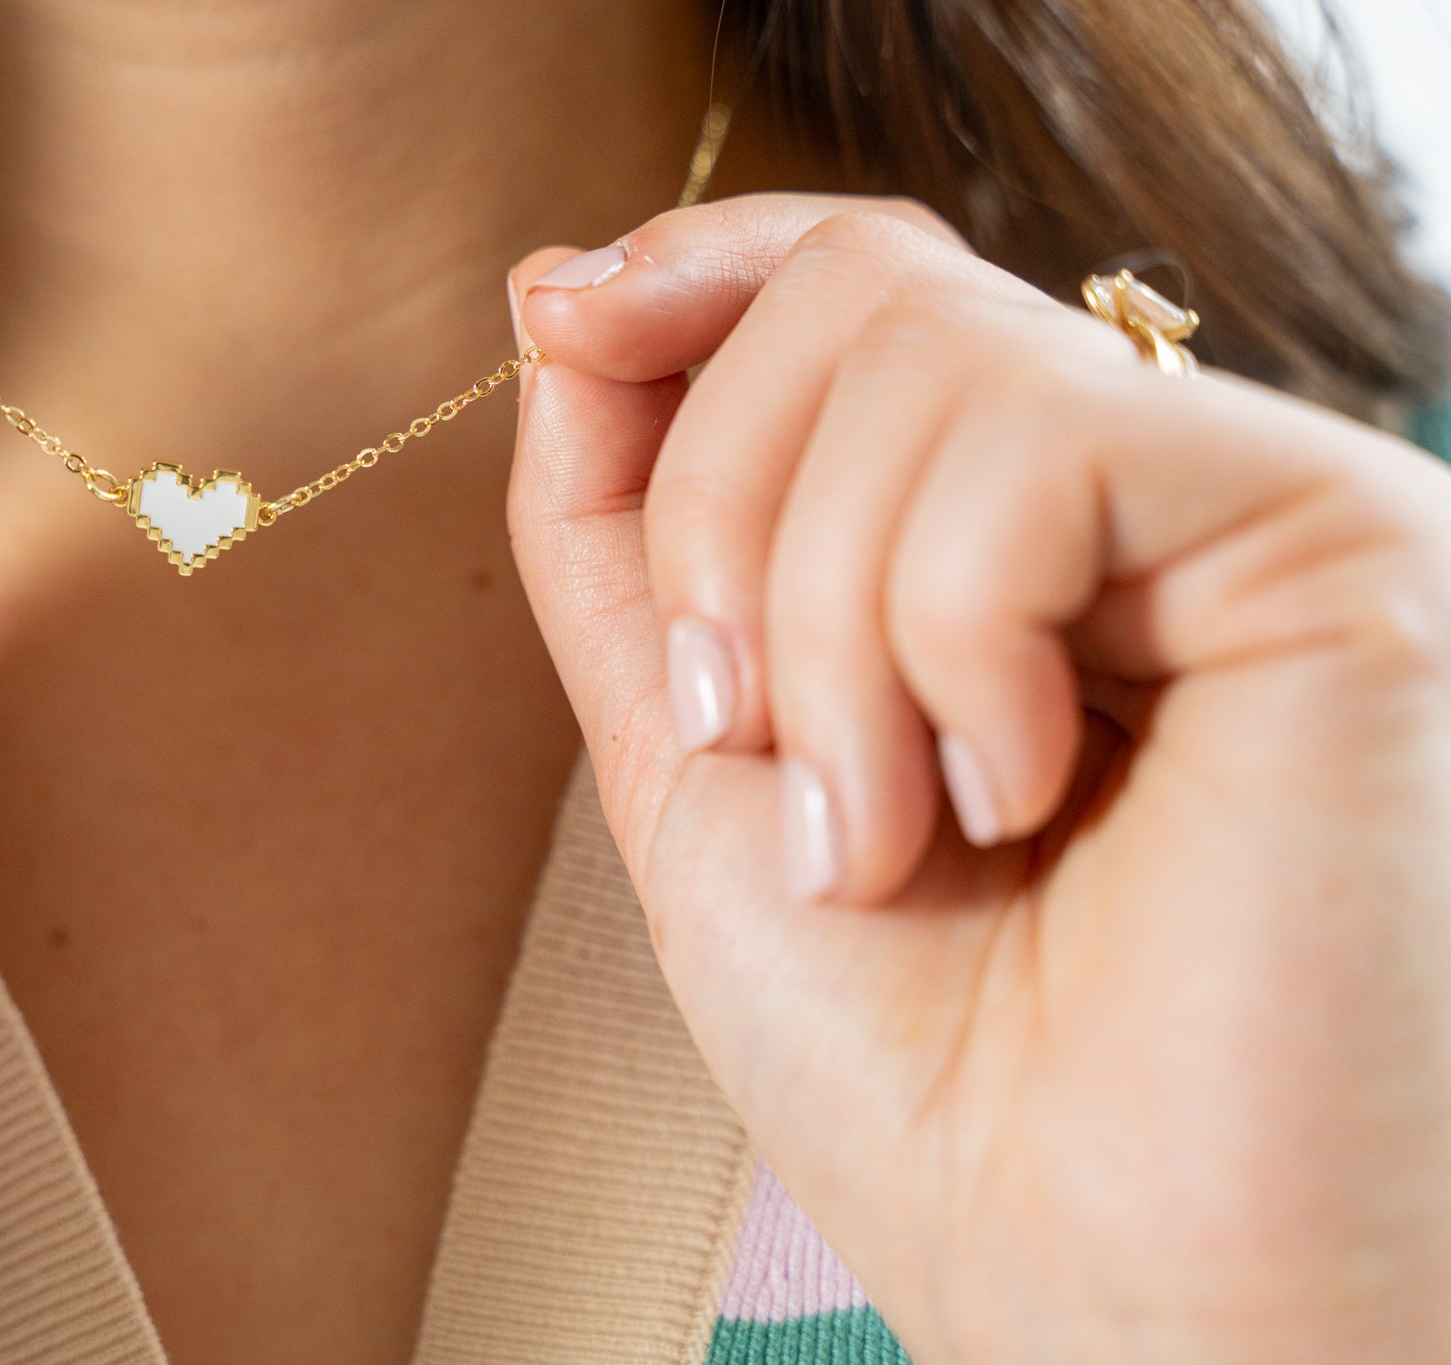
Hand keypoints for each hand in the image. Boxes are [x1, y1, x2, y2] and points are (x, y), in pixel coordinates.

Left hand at [507, 196, 1450, 1362]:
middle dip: (719, 524)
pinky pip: (1032, 442)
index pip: (850, 287)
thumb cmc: (919, 1063)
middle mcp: (1145, 496)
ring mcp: (1244, 501)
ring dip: (821, 627)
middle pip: (855, 291)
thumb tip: (565, 293)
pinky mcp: (1336, 534)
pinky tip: (1016, 793)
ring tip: (888, 828)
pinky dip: (942, 642)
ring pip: (920, 353)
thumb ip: (628, 530)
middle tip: (754, 742)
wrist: (1097, 1276)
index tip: (564, 321)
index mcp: (1012, 538)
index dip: (694, 275)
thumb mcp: (697, 754)